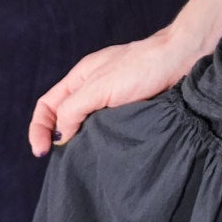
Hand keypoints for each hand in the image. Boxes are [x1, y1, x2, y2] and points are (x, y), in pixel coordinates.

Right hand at [27, 24, 201, 156]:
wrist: (183, 59)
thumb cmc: (143, 66)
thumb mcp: (100, 87)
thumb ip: (74, 109)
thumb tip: (60, 135)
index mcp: (80, 78)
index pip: (47, 106)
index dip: (39, 129)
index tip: (42, 152)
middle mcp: (93, 88)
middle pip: (64, 117)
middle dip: (58, 139)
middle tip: (63, 162)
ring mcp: (112, 99)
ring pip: (86, 126)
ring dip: (81, 143)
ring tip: (84, 161)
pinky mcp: (131, 109)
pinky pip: (109, 129)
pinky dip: (103, 142)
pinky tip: (107, 153)